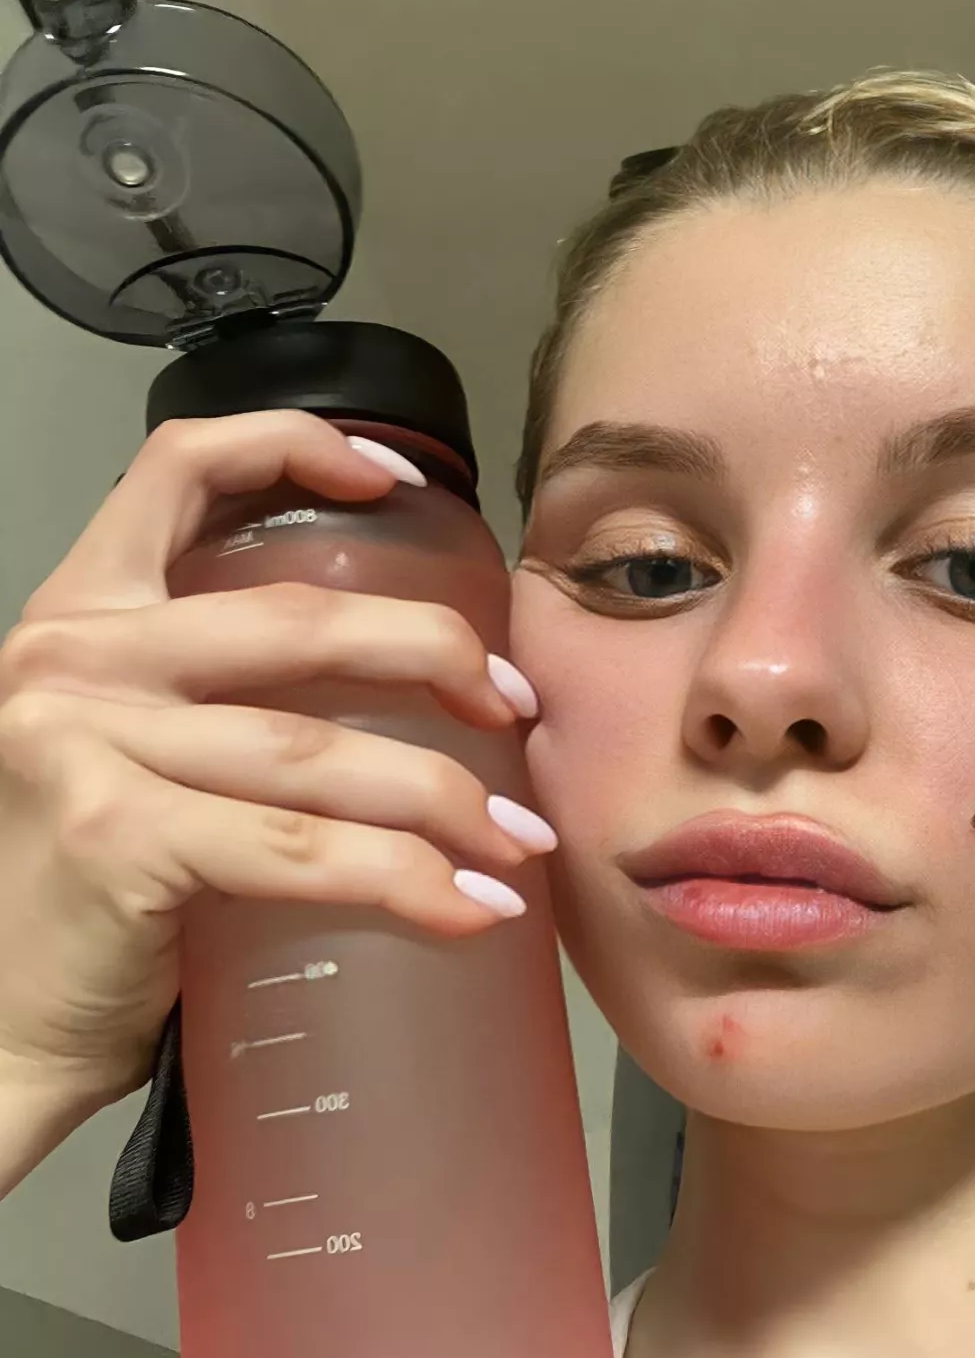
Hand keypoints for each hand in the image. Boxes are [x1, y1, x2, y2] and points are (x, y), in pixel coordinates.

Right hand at [0, 411, 548, 1132]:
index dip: (298, 446)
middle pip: (298, 619)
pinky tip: (468, 911)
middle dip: (435, 657)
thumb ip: (222, 705)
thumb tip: (400, 704)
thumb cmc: (85, 902)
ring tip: (518, 844)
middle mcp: (74, 658)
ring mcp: (86, 741)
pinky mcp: (116, 835)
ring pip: (318, 749)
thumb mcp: (136, 757)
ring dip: (444, 797)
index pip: (181, 468)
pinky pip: (301, 849)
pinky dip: (404, 881)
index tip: (401, 482)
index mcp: (83, 616)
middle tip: (515, 707)